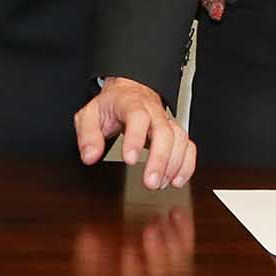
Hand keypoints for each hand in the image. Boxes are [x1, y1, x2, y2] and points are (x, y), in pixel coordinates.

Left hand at [74, 76, 194, 190]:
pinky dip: (186, 164)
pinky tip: (177, 180)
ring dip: (173, 164)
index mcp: (130, 104)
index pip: (137, 116)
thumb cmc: (112, 105)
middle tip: (150, 182)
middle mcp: (153, 111)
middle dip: (160, 159)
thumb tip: (90, 156)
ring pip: (179, 138)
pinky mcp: (175, 132)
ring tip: (160, 183)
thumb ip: (88, 134)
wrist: (129, 91)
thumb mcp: (90, 114)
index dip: (136, 138)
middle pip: (163, 131)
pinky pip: (188, 145)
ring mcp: (166, 121)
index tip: (130, 159)